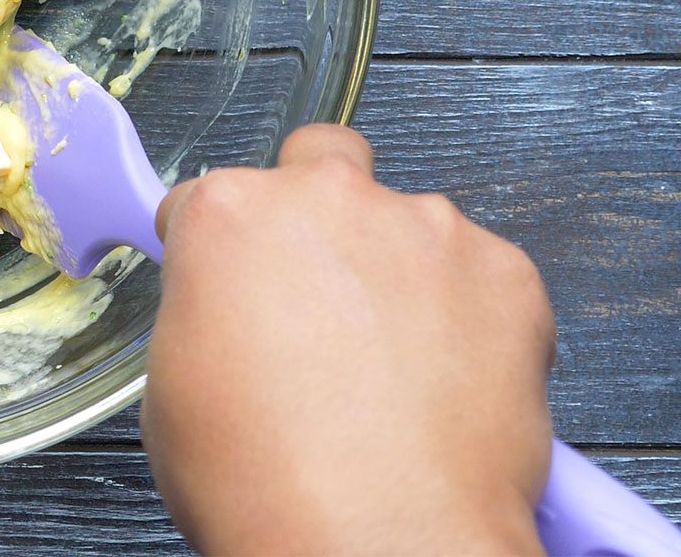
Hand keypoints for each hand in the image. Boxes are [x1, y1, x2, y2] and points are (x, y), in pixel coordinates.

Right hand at [142, 125, 554, 555]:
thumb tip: (235, 321)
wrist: (377, 544)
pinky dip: (470, 317)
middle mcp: (327, 200)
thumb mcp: (175, 390)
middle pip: (320, 162)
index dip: (222, 248)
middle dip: (319, 208)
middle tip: (322, 291)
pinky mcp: (505, 272)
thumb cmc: (270, 485)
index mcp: (230, 216)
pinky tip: (445, 383)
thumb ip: (207, 315)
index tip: (237, 281)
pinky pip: (484, 275)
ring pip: (409, 223)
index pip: (212, 198)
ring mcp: (424, 229)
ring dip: (400, 272)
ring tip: (394, 368)